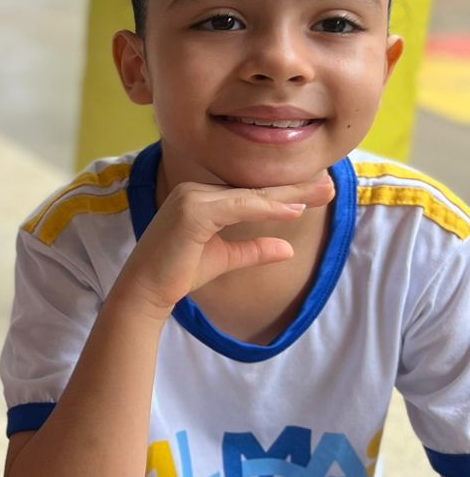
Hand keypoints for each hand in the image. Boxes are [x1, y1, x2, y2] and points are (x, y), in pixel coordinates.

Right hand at [115, 177, 334, 318]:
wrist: (146, 289)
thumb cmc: (179, 272)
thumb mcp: (225, 258)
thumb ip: (254, 250)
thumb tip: (287, 248)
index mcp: (200, 196)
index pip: (249, 194)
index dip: (285, 194)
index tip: (318, 193)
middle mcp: (194, 190)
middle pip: (253, 190)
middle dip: (293, 189)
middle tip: (330, 186)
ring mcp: (191, 197)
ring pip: (249, 196)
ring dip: (287, 196)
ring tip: (321, 194)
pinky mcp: (191, 211)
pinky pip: (237, 207)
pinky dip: (266, 208)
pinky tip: (292, 210)